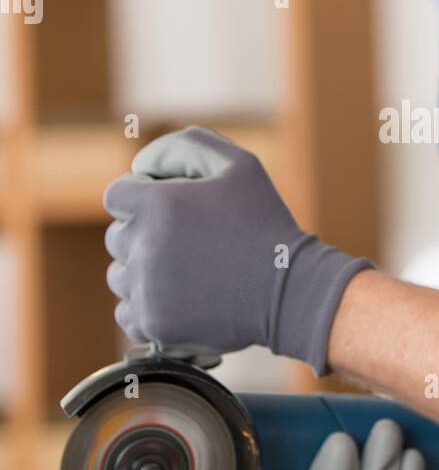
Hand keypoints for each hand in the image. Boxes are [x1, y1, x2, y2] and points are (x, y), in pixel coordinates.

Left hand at [103, 125, 372, 372]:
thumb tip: (141, 163)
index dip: (143, 199)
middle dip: (144, 234)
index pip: (117, 196)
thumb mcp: (239, 164)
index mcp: (158, 203)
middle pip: (117, 237)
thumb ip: (186, 146)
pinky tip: (180, 298)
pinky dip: (147, 306)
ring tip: (186, 272)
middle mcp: (144, 246)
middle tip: (187, 243)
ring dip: (144, 272)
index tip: (172, 211)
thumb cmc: (265, 224)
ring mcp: (147, 289)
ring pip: (120, 276)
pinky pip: (128, 312)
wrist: (290, 291)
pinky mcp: (154, 324)